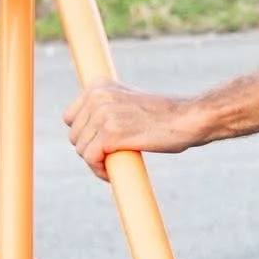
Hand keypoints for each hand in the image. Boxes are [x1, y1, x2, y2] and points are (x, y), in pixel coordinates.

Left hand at [63, 81, 202, 180]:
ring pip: (81, 150)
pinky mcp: (110, 134)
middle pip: (74, 136)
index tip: (99, 146)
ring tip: (112, 166)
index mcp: (99, 85)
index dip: (84, 135)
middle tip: (110, 159)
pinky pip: (91, 159)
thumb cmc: (164, 115)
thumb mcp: (129, 101)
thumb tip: (87, 130)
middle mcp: (97, 96)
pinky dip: (99, 170)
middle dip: (90, 151)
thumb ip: (107, 108)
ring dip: (95, 163)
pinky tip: (111, 173)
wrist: (188, 119)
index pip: (70, 117)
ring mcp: (102, 115)